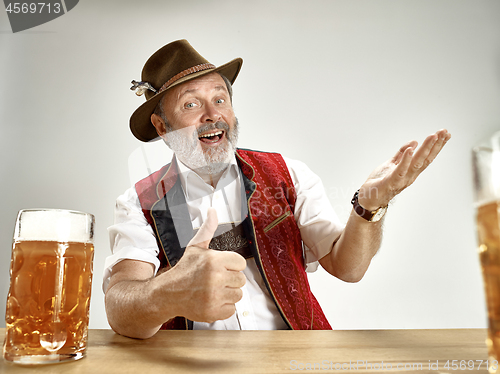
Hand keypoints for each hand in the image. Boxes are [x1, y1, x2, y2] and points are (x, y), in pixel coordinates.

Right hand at [168, 208, 246, 322]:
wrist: (167, 293)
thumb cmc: (184, 269)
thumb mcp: (195, 247)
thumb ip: (208, 228)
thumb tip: (212, 209)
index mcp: (214, 260)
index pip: (241, 263)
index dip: (232, 266)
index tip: (220, 268)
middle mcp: (215, 278)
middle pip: (241, 280)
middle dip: (230, 280)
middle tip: (215, 280)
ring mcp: (214, 296)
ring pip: (238, 295)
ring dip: (228, 294)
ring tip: (213, 290)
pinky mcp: (212, 312)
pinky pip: (232, 310)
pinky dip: (223, 308)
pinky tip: (211, 301)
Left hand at [358, 129, 450, 210]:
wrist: (368, 198)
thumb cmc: (380, 182)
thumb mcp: (392, 164)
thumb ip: (401, 154)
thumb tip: (413, 142)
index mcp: (411, 171)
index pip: (427, 157)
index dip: (437, 146)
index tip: (445, 134)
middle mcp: (410, 175)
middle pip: (425, 159)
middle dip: (435, 145)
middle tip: (444, 132)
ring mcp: (402, 180)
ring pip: (416, 163)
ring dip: (425, 149)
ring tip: (432, 136)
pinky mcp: (391, 182)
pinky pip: (400, 171)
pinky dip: (405, 160)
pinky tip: (410, 150)